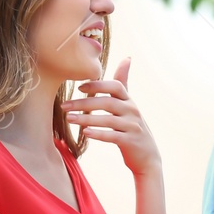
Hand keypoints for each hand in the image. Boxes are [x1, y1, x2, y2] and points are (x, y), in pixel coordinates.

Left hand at [63, 58, 160, 176]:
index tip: (79, 87)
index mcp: (129, 101)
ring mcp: (133, 126)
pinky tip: (85, 133)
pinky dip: (99, 134)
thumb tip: (127, 57)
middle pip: (108, 102)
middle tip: (65, 106)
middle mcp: (133, 111)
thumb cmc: (132, 127)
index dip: (98, 85)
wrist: (148, 156)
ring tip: (69, 119)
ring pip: (108, 120)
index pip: (116, 86)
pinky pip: (113, 136)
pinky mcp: (130, 141)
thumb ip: (124, 83)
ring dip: (86, 119)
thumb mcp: (129, 104)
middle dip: (84, 103)